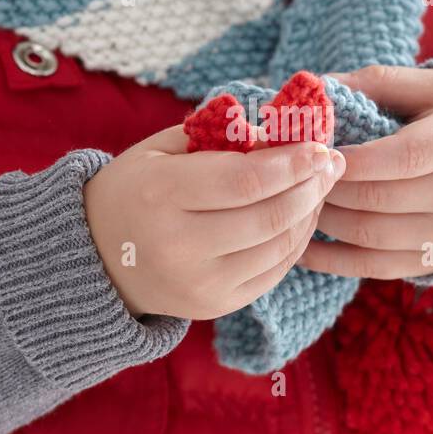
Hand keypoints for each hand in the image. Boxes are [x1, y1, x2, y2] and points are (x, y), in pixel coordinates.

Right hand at [83, 125, 345, 319]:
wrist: (98, 257)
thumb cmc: (137, 188)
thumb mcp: (162, 149)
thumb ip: (219, 135)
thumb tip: (283, 128)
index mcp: (160, 195)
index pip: (245, 182)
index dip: (291, 163)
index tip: (319, 145)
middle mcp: (179, 246)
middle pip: (270, 216)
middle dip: (311, 186)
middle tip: (333, 162)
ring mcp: (200, 284)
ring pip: (280, 246)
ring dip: (310, 212)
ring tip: (321, 184)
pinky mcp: (217, 306)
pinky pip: (275, 271)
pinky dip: (297, 240)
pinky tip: (303, 214)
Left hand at [297, 65, 432, 279]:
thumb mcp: (431, 88)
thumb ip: (376, 83)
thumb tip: (317, 86)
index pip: (402, 156)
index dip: (352, 159)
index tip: (316, 150)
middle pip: (379, 199)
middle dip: (328, 187)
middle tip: (293, 175)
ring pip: (370, 235)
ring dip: (324, 220)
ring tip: (296, 199)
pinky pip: (373, 268)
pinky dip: (331, 259)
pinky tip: (301, 245)